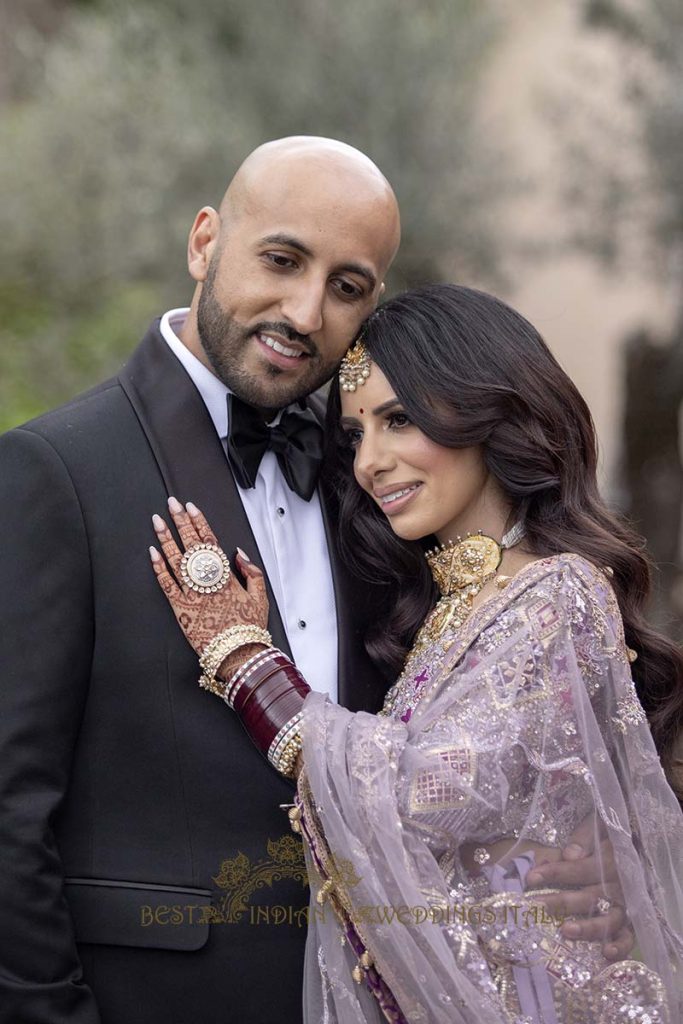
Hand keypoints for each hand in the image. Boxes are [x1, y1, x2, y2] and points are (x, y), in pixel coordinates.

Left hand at [149, 497, 267, 656]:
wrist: (238, 655)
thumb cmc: (249, 627)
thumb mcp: (260, 597)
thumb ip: (251, 572)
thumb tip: (238, 553)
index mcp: (227, 577)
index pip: (210, 542)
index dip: (199, 522)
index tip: (191, 507)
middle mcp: (207, 582)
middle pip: (191, 545)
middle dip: (180, 522)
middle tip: (171, 503)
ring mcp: (192, 595)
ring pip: (176, 561)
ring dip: (166, 538)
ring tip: (157, 521)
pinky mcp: (180, 609)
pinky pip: (166, 585)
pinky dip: (159, 568)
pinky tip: (152, 552)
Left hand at [526, 814, 633, 959]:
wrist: (635, 840)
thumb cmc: (608, 833)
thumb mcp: (596, 825)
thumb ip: (584, 839)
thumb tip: (569, 855)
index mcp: (610, 860)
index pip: (580, 868)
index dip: (555, 873)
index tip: (530, 878)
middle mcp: (619, 885)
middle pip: (590, 896)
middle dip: (561, 902)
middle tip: (535, 906)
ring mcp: (626, 904)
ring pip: (609, 920)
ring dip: (588, 927)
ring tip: (566, 930)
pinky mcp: (631, 920)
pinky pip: (629, 937)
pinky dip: (620, 947)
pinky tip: (605, 952)